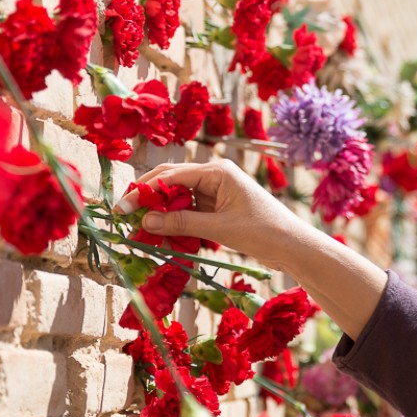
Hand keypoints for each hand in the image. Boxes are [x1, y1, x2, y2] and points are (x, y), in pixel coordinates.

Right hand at [115, 159, 299, 269]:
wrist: (292, 245)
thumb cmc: (263, 232)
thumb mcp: (219, 229)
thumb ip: (182, 223)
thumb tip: (147, 221)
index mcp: (217, 171)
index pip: (171, 176)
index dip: (144, 191)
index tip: (123, 208)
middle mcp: (214, 175)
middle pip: (170, 181)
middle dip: (147, 198)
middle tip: (124, 216)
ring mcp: (215, 191)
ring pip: (177, 197)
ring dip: (160, 212)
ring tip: (140, 230)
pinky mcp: (217, 206)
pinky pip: (188, 210)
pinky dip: (174, 221)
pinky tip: (162, 235)